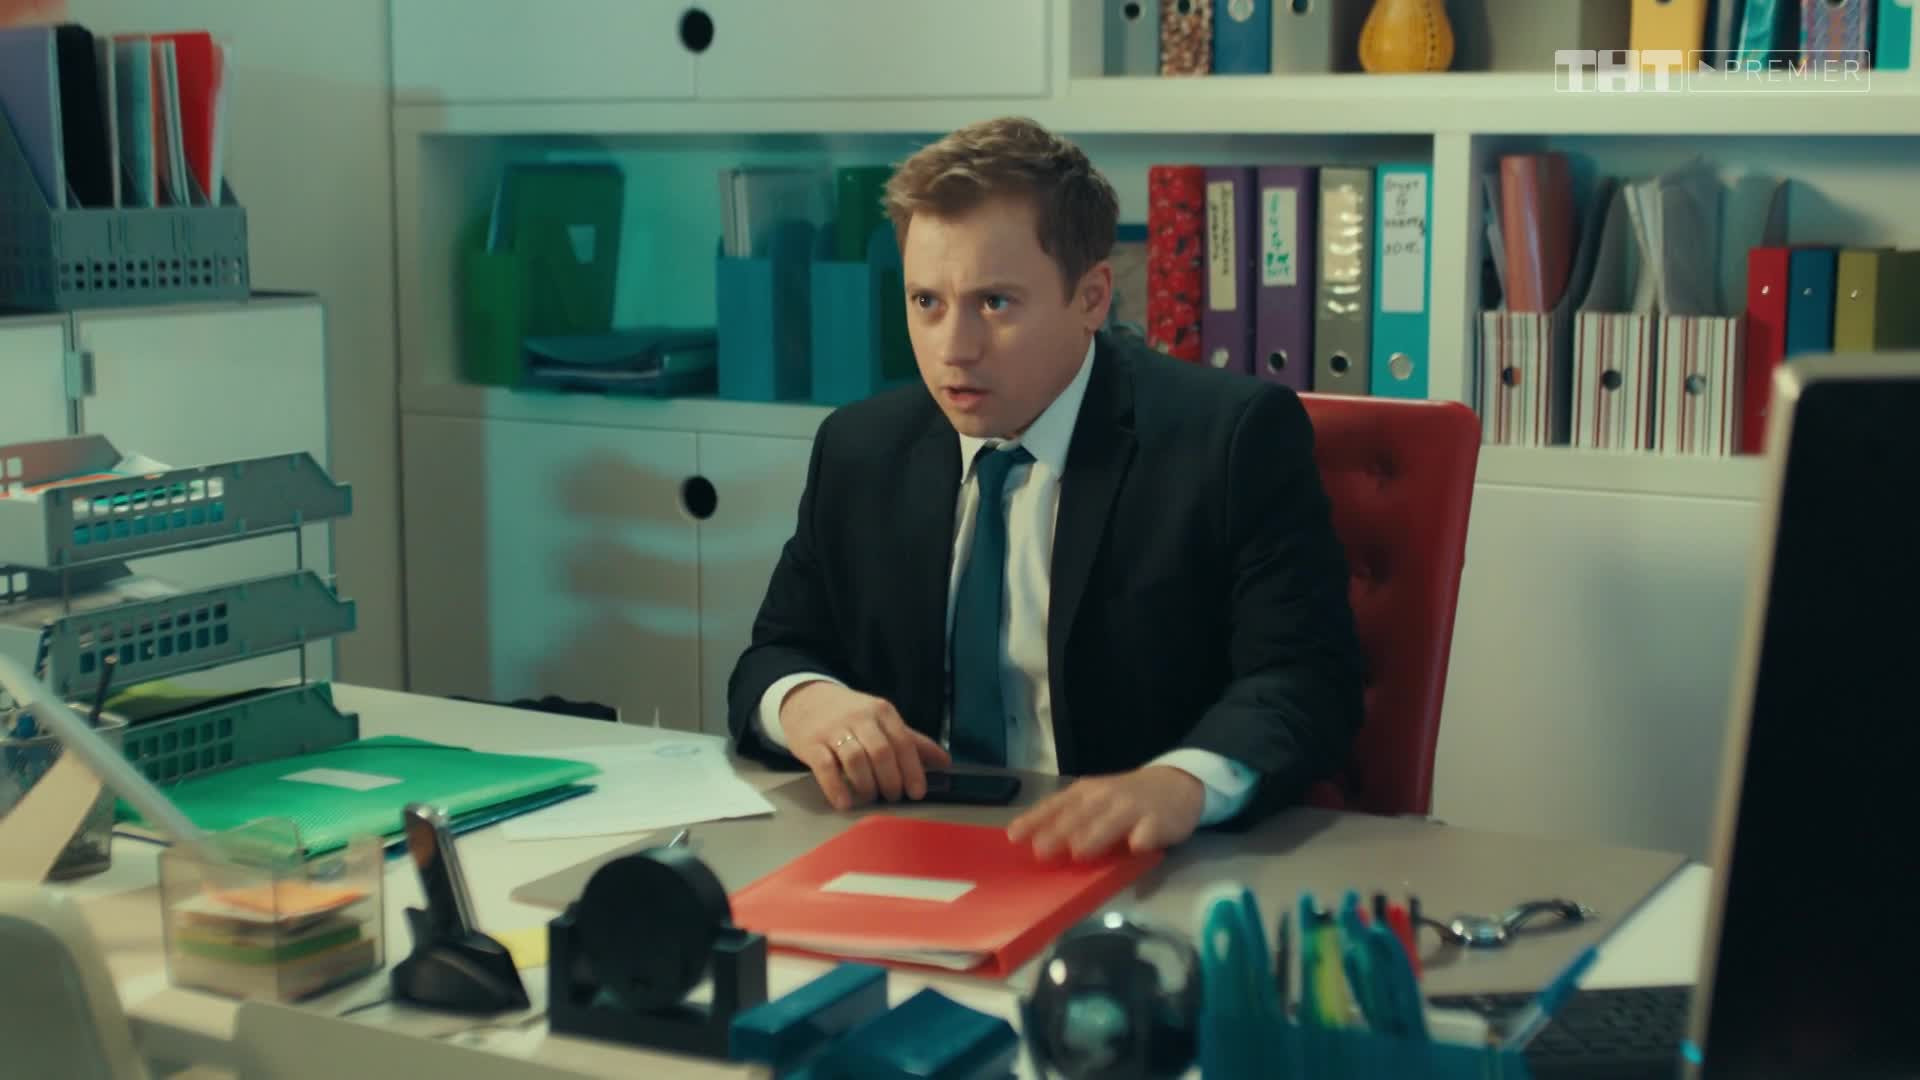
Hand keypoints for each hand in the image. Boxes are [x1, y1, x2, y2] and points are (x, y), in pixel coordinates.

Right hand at [779, 681, 950, 809]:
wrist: (805, 699)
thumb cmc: (851, 715)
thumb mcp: (882, 720)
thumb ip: (912, 741)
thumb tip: (945, 762)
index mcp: (882, 712)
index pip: (903, 742)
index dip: (912, 770)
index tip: (917, 792)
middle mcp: (859, 718)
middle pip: (881, 752)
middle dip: (891, 780)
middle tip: (893, 796)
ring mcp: (833, 730)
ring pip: (856, 760)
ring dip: (867, 785)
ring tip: (870, 797)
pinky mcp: (811, 743)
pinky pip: (825, 768)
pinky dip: (837, 788)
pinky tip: (845, 803)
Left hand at [1006, 765, 1205, 860]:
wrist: (1176, 784)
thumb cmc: (1124, 799)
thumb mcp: (1094, 801)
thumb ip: (1069, 818)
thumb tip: (1033, 843)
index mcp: (1085, 793)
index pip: (1055, 805)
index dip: (1035, 820)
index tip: (1013, 836)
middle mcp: (1106, 797)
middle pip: (1080, 814)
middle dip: (1060, 831)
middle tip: (1041, 850)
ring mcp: (1133, 808)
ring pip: (1112, 821)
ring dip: (1096, 835)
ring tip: (1079, 851)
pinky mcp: (1159, 820)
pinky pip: (1150, 830)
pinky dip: (1143, 838)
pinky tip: (1136, 848)